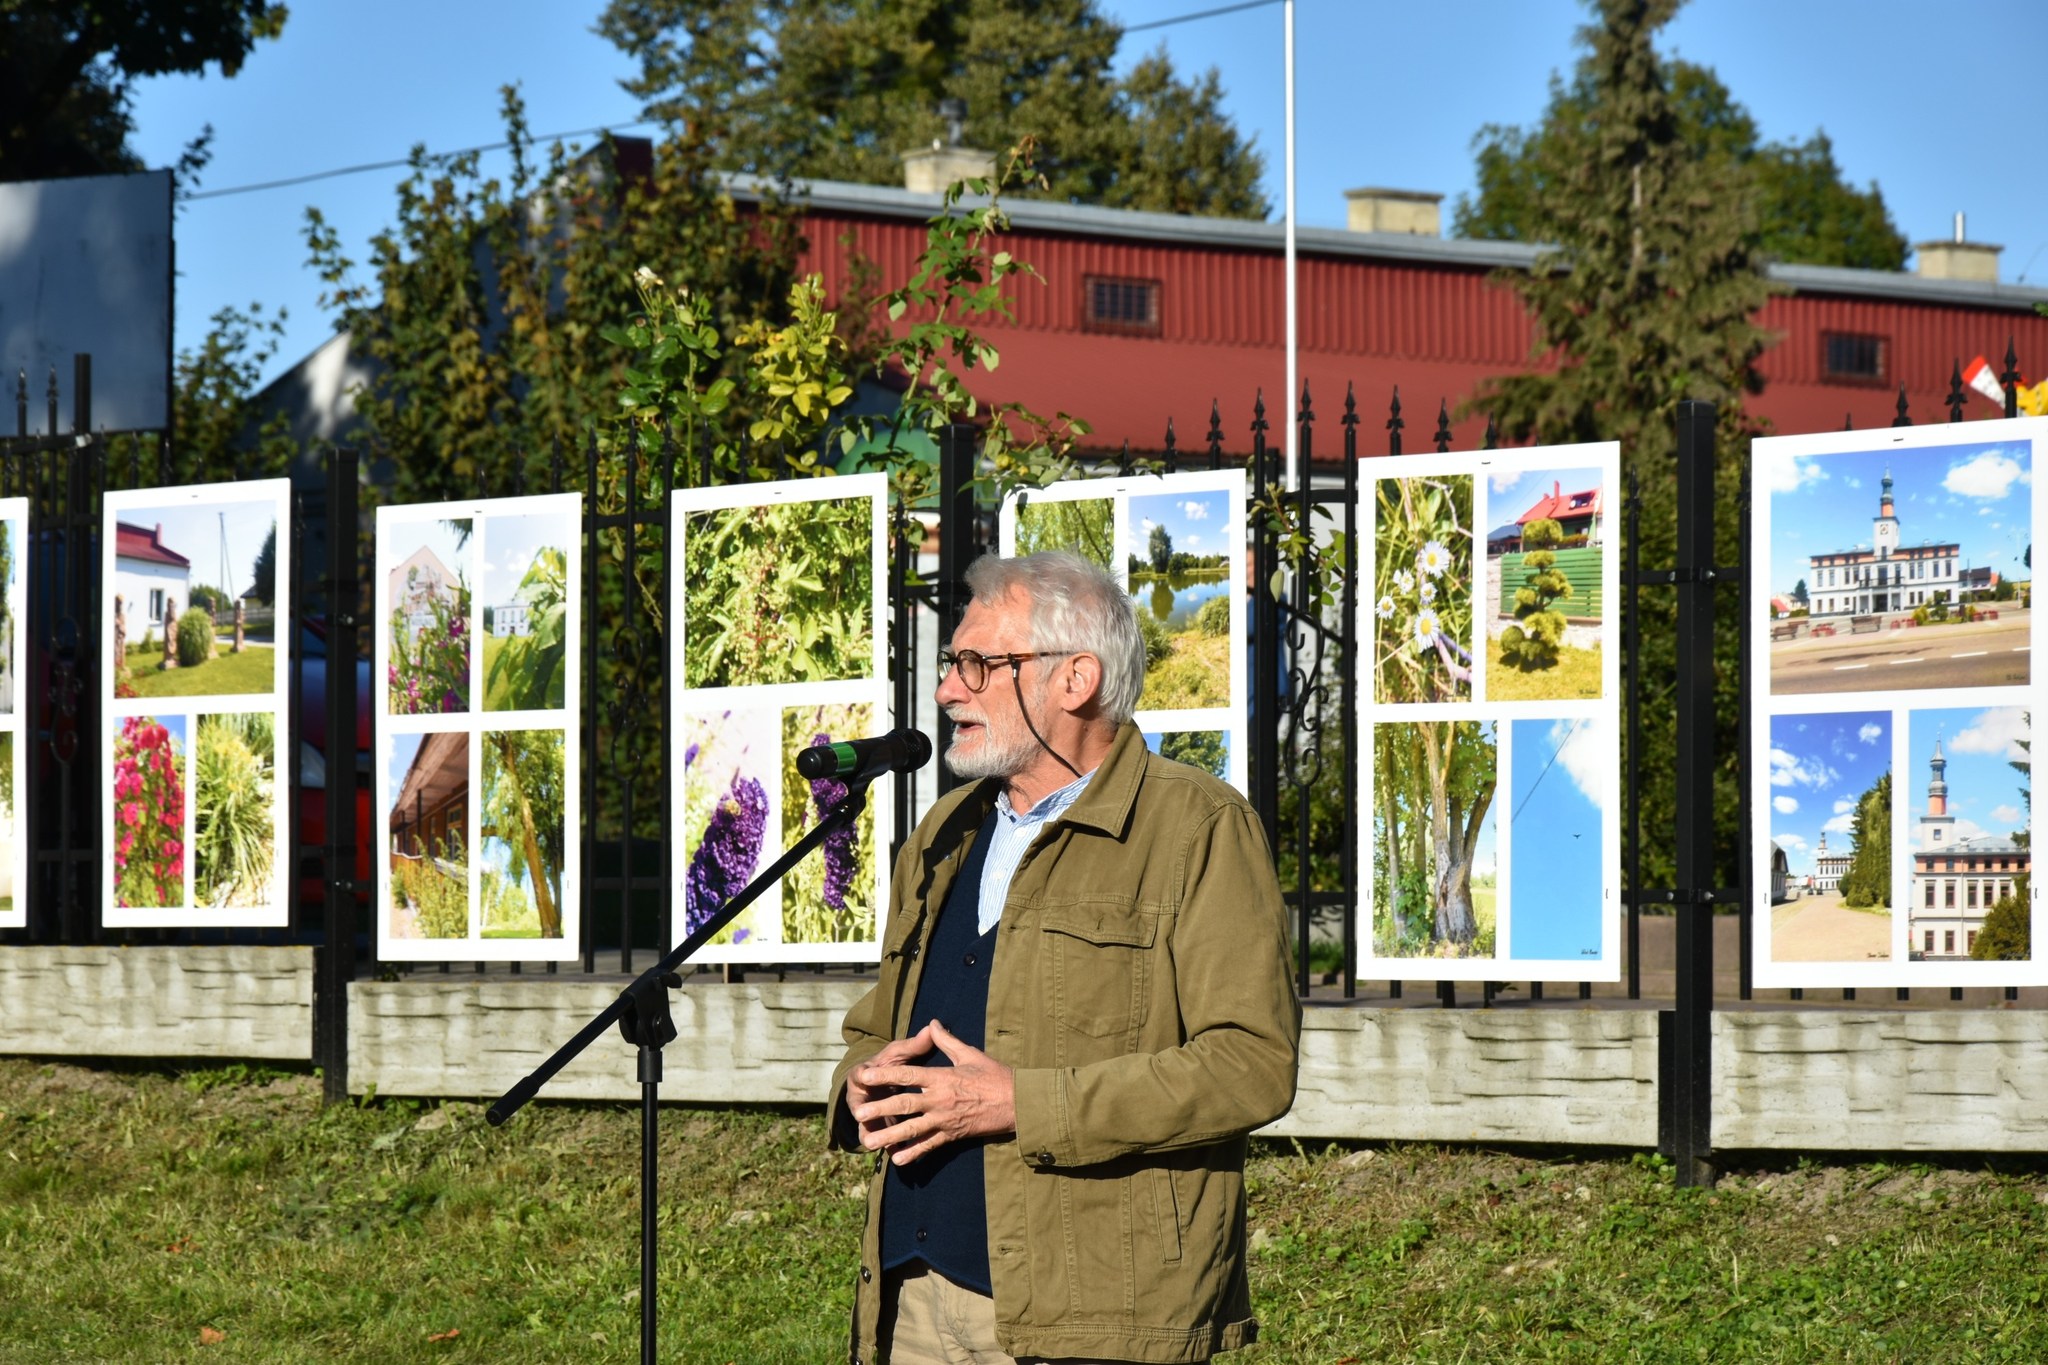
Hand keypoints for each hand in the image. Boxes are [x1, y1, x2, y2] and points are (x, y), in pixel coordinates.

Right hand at [845, 1023, 937, 1137]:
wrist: (878, 1085)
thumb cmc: (889, 1066)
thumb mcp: (899, 1053)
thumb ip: (914, 1045)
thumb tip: (931, 1028)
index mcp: (864, 1073)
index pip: (860, 1073)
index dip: (862, 1074)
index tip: (865, 1075)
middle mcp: (862, 1096)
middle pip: (860, 1105)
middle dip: (862, 1110)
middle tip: (862, 1115)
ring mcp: (868, 1116)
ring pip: (868, 1128)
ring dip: (872, 1135)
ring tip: (877, 1144)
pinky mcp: (877, 1130)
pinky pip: (880, 1141)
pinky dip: (888, 1148)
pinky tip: (897, 1155)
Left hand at [848, 1020, 1015, 1164]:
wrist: (1018, 1102)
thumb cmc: (995, 1076)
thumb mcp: (970, 1054)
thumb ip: (946, 1040)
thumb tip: (932, 1023)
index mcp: (942, 1076)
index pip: (908, 1074)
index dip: (885, 1074)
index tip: (865, 1076)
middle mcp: (940, 1099)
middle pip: (904, 1103)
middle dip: (879, 1108)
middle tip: (858, 1113)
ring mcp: (945, 1119)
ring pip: (912, 1129)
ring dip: (889, 1135)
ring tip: (869, 1142)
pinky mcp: (952, 1135)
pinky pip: (929, 1146)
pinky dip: (912, 1153)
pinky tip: (896, 1159)